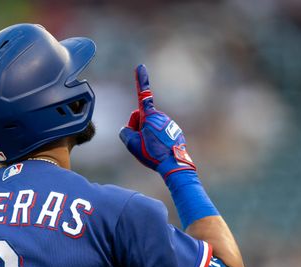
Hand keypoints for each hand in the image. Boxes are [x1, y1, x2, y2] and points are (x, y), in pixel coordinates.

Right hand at [118, 64, 196, 179]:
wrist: (174, 165)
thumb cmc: (152, 154)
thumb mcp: (131, 144)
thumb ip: (125, 132)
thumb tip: (127, 129)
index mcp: (150, 116)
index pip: (143, 95)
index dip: (141, 80)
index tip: (140, 67)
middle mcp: (161, 116)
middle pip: (142, 118)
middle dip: (138, 126)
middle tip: (140, 142)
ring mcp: (169, 124)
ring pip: (151, 126)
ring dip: (148, 134)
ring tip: (152, 148)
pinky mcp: (175, 131)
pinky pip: (160, 133)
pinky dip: (157, 139)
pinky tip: (159, 150)